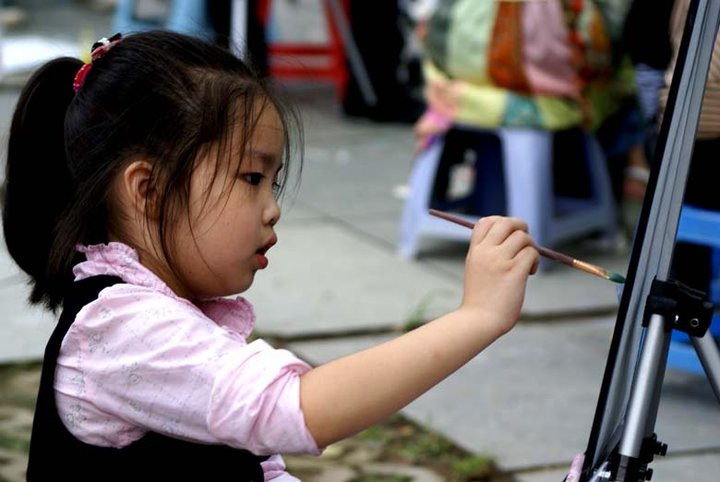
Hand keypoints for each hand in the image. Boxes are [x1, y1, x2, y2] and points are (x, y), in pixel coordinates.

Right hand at [460, 216, 537, 335]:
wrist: (478, 321)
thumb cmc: (479, 300)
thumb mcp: (475, 269)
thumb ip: (487, 254)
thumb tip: (511, 240)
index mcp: (475, 251)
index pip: (486, 221)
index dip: (500, 222)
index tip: (507, 236)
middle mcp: (486, 252)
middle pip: (507, 223)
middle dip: (520, 228)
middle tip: (524, 244)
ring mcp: (500, 261)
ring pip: (523, 238)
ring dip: (530, 248)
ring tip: (526, 264)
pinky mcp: (515, 272)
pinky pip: (532, 253)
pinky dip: (534, 261)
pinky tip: (529, 273)